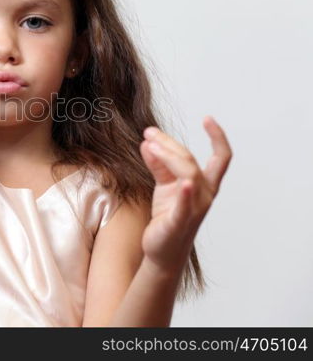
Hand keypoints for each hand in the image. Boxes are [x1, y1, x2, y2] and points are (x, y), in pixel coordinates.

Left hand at [139, 116, 232, 273]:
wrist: (161, 250)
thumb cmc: (167, 216)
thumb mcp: (163, 185)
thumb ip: (158, 163)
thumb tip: (148, 141)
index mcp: (204, 184)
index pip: (221, 158)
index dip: (218, 137)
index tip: (208, 118)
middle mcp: (204, 195)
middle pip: (191, 161)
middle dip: (169, 144)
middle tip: (149, 132)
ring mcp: (194, 209)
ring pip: (189, 175)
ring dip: (169, 156)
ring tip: (149, 144)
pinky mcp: (179, 222)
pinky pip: (185, 206)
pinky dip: (185, 194)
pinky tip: (184, 183)